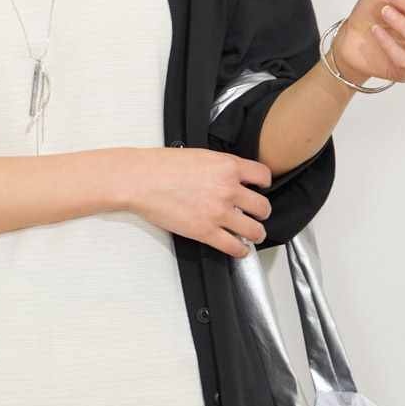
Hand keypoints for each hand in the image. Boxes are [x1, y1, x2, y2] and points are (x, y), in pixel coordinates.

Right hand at [129, 148, 272, 257]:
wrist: (140, 179)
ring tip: (253, 234)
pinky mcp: (206, 231)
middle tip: (257, 215)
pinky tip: (239, 248)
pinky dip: (241, 250)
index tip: (260, 190)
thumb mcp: (199, 155)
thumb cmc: (161, 166)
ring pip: (255, 230)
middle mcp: (228, 188)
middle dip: (262, 212)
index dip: (263, 185)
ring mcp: (218, 212)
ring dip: (257, 234)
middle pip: (263, 206)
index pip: (264, 176)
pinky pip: (235, 247)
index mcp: (227, 166)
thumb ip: (220, 166)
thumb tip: (229, 176)